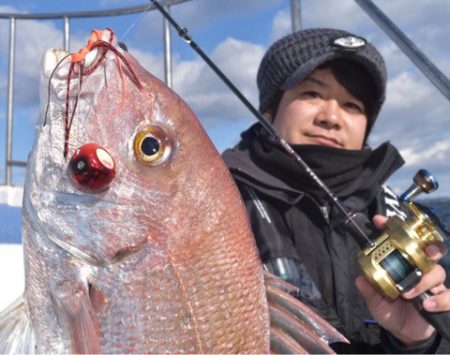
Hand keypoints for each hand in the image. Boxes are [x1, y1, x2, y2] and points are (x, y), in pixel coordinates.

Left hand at [355, 215, 449, 346]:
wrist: (405, 333)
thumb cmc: (390, 311)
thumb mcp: (376, 302)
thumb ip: (370, 292)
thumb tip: (360, 280)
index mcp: (400, 264)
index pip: (399, 241)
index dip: (392, 228)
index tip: (380, 220)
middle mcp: (418, 269)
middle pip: (429, 249)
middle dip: (427, 246)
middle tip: (422, 252)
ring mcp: (432, 283)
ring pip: (438, 271)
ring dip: (424, 281)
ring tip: (408, 294)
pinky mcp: (443, 298)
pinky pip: (449, 295)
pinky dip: (440, 300)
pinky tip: (427, 306)